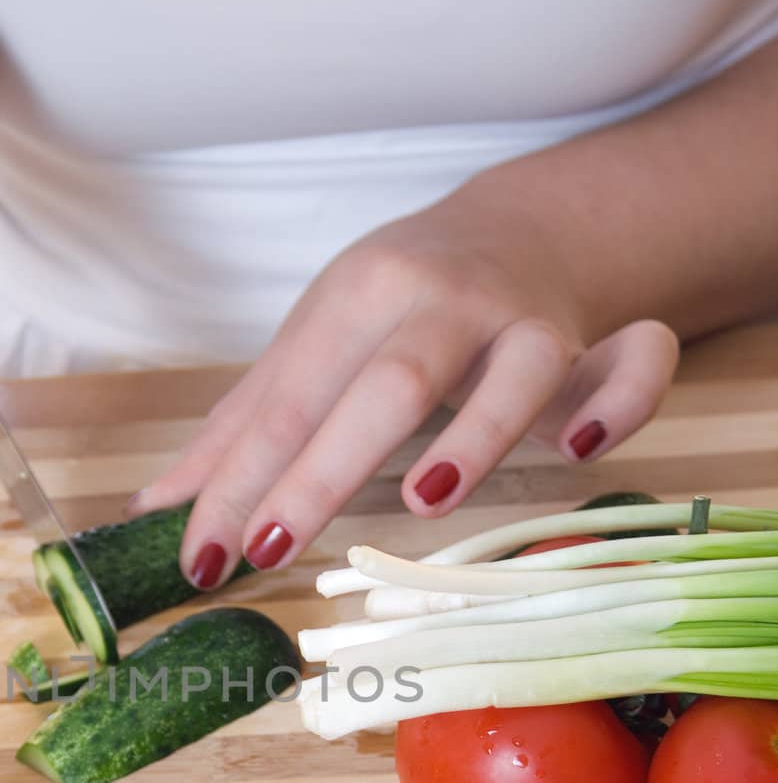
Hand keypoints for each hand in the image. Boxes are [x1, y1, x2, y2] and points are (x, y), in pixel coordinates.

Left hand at [131, 188, 678, 584]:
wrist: (525, 224)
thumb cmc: (400, 306)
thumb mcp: (313, 348)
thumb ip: (243, 428)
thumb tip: (153, 509)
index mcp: (352, 300)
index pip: (285, 402)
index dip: (237, 481)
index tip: (199, 558)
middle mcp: (436, 299)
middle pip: (382, 387)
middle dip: (321, 469)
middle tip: (268, 549)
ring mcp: (522, 318)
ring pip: (508, 369)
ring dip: (473, 433)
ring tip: (421, 500)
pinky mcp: (594, 339)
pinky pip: (628, 364)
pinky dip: (617, 400)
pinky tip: (578, 449)